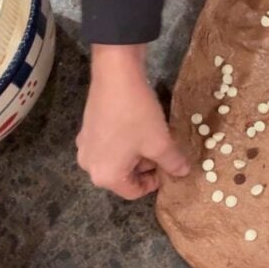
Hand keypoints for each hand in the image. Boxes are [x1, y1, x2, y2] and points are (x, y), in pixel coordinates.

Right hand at [76, 44, 188, 198]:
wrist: (116, 75)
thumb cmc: (137, 115)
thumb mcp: (160, 142)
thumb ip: (173, 162)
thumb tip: (183, 172)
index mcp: (105, 176)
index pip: (134, 191)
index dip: (156, 181)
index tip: (170, 165)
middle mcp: (89, 166)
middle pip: (124, 176)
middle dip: (146, 166)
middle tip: (163, 150)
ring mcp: (84, 146)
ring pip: (116, 160)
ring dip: (136, 153)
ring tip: (153, 136)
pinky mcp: (86, 129)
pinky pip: (108, 145)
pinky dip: (124, 142)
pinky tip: (137, 125)